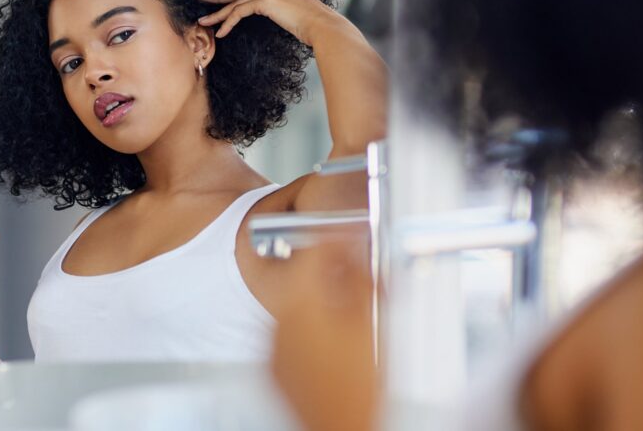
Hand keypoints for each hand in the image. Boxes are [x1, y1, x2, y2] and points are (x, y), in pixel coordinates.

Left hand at [196, 0, 348, 45]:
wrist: (324, 28)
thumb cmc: (315, 27)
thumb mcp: (295, 15)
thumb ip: (281, 11)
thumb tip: (274, 17)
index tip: (221, 0)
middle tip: (202, 0)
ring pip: (236, 2)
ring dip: (218, 13)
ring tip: (204, 21)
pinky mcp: (267, 0)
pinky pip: (240, 12)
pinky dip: (228, 23)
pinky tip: (221, 32)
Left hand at [271, 236, 377, 430]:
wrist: (343, 429)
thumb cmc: (360, 386)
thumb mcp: (370, 321)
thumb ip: (361, 277)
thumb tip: (357, 252)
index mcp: (301, 300)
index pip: (314, 246)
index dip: (336, 233)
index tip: (349, 231)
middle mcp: (278, 318)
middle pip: (303, 275)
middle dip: (331, 269)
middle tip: (357, 272)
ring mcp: (272, 346)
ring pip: (296, 304)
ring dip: (321, 299)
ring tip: (351, 311)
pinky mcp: (275, 369)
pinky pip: (290, 335)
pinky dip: (311, 329)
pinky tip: (335, 341)